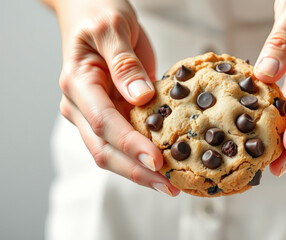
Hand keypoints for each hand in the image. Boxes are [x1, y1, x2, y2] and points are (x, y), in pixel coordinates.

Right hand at [48, 0, 178, 195]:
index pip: (104, 123)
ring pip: (113, 153)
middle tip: (170, 185)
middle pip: (105, 149)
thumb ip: (124, 63)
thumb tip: (141, 96)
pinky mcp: (112, 113)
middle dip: (137, 171)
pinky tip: (165, 164)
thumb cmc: (99, 13)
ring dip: (140, 171)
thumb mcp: (112, 28)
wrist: (91, 9)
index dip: (130, 145)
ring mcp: (95, 113)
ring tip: (171, 183)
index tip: (157, 160)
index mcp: (78, 84)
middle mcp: (82, 105)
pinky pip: (125, 141)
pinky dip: (142, 156)